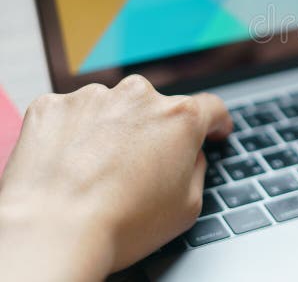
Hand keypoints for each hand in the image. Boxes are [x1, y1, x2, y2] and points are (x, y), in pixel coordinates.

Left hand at [0, 75, 231, 280]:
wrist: (52, 233)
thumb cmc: (122, 225)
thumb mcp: (187, 207)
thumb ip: (196, 170)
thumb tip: (189, 157)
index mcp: (180, 118)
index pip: (210, 108)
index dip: (215, 122)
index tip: (213, 130)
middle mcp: (139, 96)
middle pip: (155, 109)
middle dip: (152, 132)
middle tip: (139, 170)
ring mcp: (92, 97)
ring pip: (111, 109)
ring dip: (110, 131)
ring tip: (96, 172)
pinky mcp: (51, 106)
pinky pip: (70, 115)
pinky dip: (72, 134)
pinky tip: (68, 166)